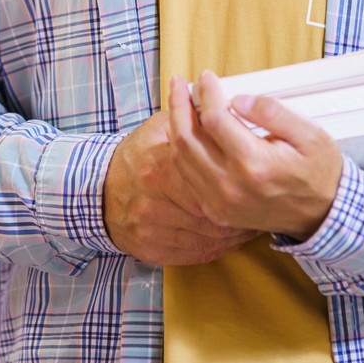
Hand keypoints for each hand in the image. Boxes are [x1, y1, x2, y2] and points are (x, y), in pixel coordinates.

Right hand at [102, 105, 262, 265]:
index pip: (210, 176)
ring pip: (210, 235)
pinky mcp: (154, 251)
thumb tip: (225, 110)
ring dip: (238, 229)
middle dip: (243, 208)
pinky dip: (222, 246)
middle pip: (213, 210)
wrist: (99, 193)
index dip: (238, 180)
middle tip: (264, 202)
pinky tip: (235, 235)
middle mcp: (155, 202)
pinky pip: (199, 253)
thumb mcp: (157, 129)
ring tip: (256, 219)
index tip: (257, 178)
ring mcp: (154, 230)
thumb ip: (191, 120)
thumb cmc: (135, 158)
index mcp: (159, 168)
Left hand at [167, 71, 344, 242]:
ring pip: (181, 158)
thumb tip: (238, 99)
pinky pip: (187, 177)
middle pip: (188, 139)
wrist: (322, 216)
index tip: (206, 77)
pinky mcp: (217, 211)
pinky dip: (182, 151)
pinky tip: (187, 133)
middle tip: (178, 83)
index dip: (207, 93)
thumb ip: (273, 112)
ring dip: (176, 126)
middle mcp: (232, 186)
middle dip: (178, 105)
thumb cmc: (318, 172)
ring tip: (178, 103)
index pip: (215, 120)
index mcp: (255, 164)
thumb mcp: (310, 134)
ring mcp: (221, 203)